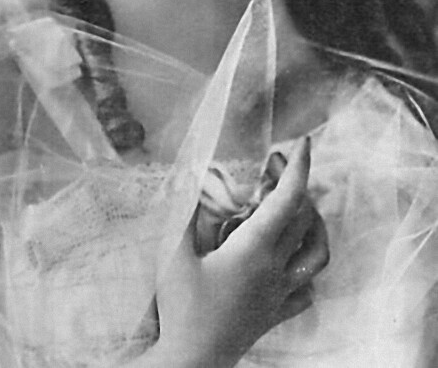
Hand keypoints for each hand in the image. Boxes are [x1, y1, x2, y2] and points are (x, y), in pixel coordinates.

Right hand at [155, 137, 328, 367]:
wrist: (190, 363)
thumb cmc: (181, 309)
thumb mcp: (173, 255)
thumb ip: (183, 213)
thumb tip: (189, 177)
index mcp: (254, 249)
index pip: (287, 199)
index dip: (298, 168)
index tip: (304, 143)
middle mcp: (275, 269)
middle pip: (304, 219)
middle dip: (297, 186)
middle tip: (275, 167)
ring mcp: (279, 294)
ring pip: (316, 254)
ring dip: (314, 226)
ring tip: (300, 210)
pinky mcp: (275, 314)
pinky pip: (306, 289)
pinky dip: (307, 268)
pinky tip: (293, 262)